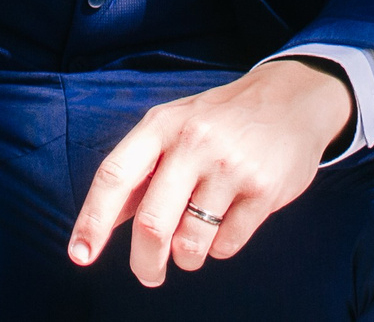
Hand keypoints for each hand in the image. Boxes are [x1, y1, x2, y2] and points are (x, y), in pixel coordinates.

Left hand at [67, 59, 352, 286]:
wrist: (293, 98)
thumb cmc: (220, 120)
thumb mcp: (173, 127)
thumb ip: (139, 172)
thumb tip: (99, 223)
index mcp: (162, 126)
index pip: (115, 176)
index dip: (92, 220)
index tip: (80, 256)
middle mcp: (194, 143)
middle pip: (153, 224)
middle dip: (145, 263)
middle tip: (148, 275)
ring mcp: (230, 166)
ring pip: (191, 243)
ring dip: (187, 257)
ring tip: (194, 243)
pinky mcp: (263, 189)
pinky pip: (226, 245)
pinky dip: (220, 247)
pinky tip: (228, 222)